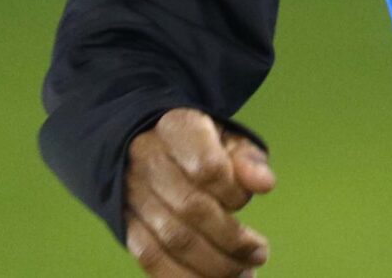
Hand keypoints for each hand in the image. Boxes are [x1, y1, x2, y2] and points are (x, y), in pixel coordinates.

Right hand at [124, 108, 275, 275]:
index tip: (245, 200)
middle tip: (260, 254)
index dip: (233, 192)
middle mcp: (148, 160)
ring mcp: (132, 195)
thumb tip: (265, 184)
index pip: (207, 167)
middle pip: (191, 209)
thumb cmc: (197, 143)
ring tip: (244, 273)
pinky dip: (183, 277)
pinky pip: (151, 259)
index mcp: (177, 129)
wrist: (141, 144)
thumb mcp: (226, 137)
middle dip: (231, 240)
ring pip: (172, 239)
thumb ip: (248, 158)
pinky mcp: (126, 225)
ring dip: (213, 265)